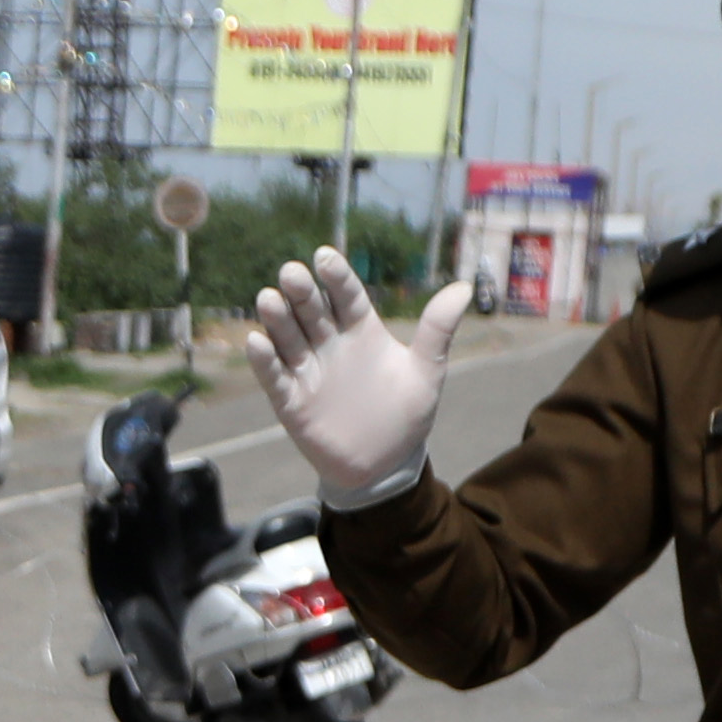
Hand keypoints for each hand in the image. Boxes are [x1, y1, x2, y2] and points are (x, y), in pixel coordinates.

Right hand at [247, 250, 469, 501]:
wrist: (384, 465)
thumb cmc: (405, 416)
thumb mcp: (427, 372)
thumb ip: (437, 330)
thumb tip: (465, 286)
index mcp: (361, 330)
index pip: (346, 296)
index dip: (335, 277)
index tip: (324, 257)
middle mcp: (330, 344)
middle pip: (312, 310)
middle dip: (301, 291)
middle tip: (291, 273)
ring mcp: (308, 371)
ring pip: (288, 338)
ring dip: (277, 319)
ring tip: (269, 299)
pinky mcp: (291, 401)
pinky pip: (274, 377)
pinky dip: (264, 361)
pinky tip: (256, 342)